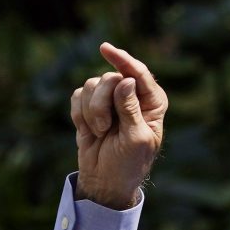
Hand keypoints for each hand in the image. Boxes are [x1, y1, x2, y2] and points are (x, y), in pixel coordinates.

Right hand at [72, 42, 167, 209]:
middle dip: (101, 104)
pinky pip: (77, 96)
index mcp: (151, 101)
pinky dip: (79, 115)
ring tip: (99, 133)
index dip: (123, 60)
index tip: (105, 49)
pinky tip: (89, 131)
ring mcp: (109, 99)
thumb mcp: (135, 139)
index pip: (138, 73)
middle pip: (109, 78)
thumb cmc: (128, 163)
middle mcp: (130, 95)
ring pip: (91, 85)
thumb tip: (126, 80)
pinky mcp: (88, 106)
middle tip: (105, 129)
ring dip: (90, 113)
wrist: (105, 180)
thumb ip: (131, 109)